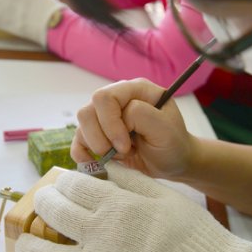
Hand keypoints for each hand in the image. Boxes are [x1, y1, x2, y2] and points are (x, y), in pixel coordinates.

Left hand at [15, 162, 251, 251]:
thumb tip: (109, 165)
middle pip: (54, 212)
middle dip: (44, 203)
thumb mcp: (167, 197)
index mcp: (117, 205)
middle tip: (44, 201)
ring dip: (31, 245)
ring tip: (29, 242)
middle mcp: (99, 233)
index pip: (75, 185)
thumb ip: (134, 180)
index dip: (64, 182)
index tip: (62, 183)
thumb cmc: (191, 235)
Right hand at [71, 78, 197, 179]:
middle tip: (122, 151)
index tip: (126, 146)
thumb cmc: (173, 143)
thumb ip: (142, 116)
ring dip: (96, 145)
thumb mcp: (165, 129)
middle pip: (88, 110)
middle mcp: (118, 99)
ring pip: (82, 124)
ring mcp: (106, 116)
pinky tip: (95, 162)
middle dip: (100, 136)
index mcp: (135, 89)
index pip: (105, 97)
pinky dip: (82, 153)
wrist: (173, 162)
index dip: (110, 124)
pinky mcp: (99, 135)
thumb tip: (120, 116)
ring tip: (119, 156)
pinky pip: (78, 140)